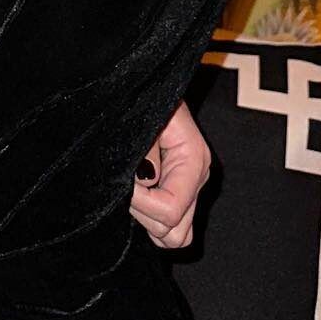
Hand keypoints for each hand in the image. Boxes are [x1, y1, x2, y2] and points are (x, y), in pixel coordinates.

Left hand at [130, 99, 209, 248]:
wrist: (151, 84)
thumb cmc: (147, 97)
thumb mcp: (143, 117)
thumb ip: (146, 151)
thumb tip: (146, 183)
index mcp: (193, 159)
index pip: (171, 209)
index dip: (141, 203)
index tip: (123, 185)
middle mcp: (197, 178)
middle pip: (176, 231)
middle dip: (145, 215)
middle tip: (126, 188)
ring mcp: (191, 187)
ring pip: (177, 234)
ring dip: (148, 220)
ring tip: (130, 192)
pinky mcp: (180, 190)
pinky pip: (173, 225)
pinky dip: (153, 220)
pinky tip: (137, 198)